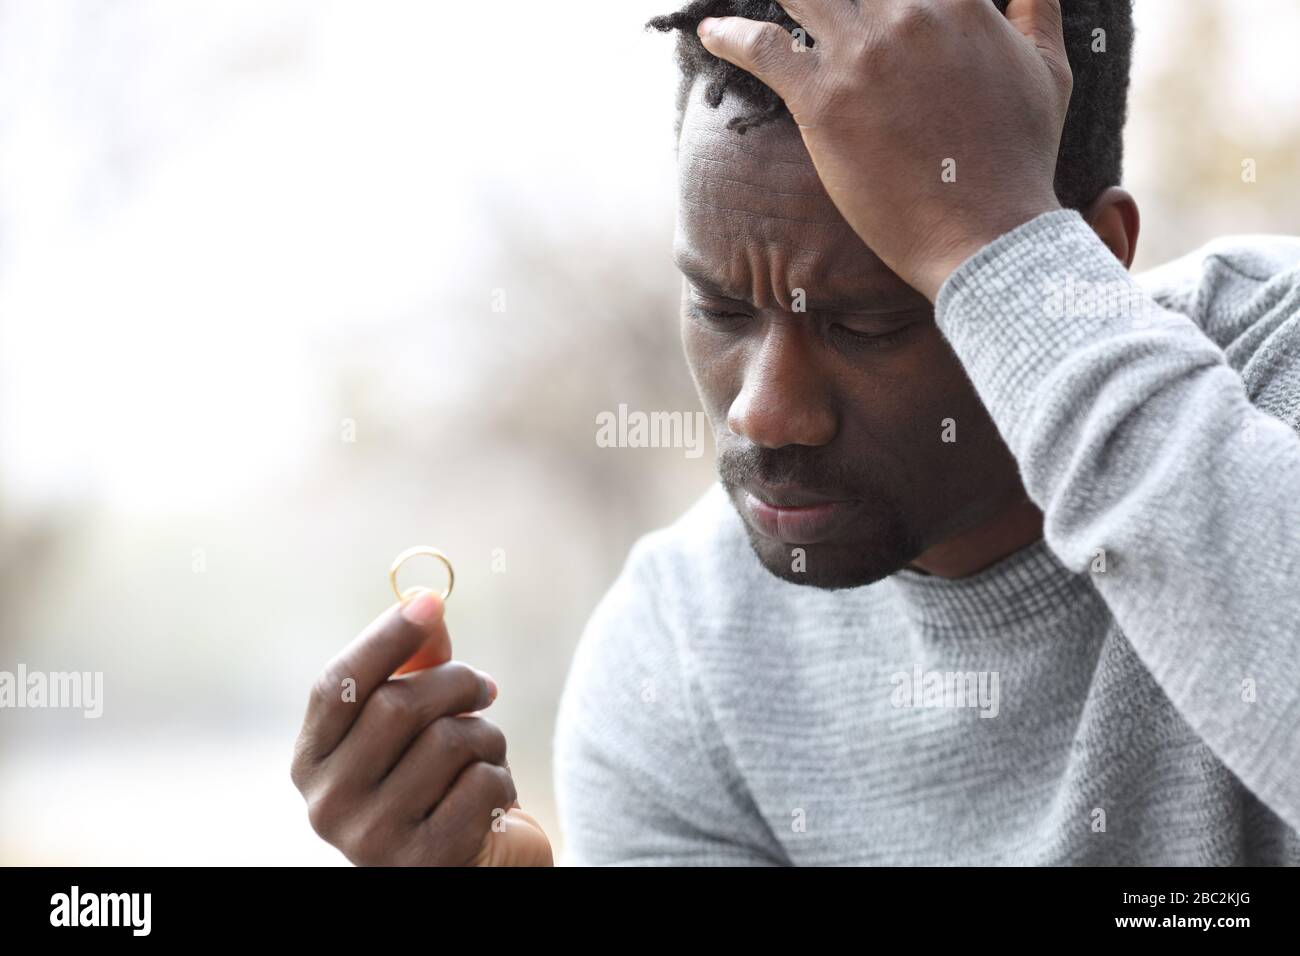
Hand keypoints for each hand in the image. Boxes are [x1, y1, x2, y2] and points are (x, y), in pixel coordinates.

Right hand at [290, 590, 553, 865]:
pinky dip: (501, 779)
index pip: (338, 684)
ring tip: (484, 755)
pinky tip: (490, 799)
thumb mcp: (418, 721)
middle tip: (484, 689)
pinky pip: (481, 783)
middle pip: (397, 705)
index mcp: (311, 761)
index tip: (429, 602)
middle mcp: (326, 804)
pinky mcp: (425, 860)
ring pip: (447, 741)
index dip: (385, 636)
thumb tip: (423, 603)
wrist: (473, 863)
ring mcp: (371, 838)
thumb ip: (415, 665)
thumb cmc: (438, 782)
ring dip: (486, 736)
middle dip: (456, 683)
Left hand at [697, 0, 1071, 299]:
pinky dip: (729, 36)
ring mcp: (862, 55)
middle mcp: (908, 15)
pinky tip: (708, 33)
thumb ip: (1036, 10)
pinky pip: (761, 48)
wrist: (987, 232)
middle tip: (808, 3)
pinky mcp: (822, 100)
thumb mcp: (1049, 71)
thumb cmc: (1020, 160)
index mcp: (960, 1)